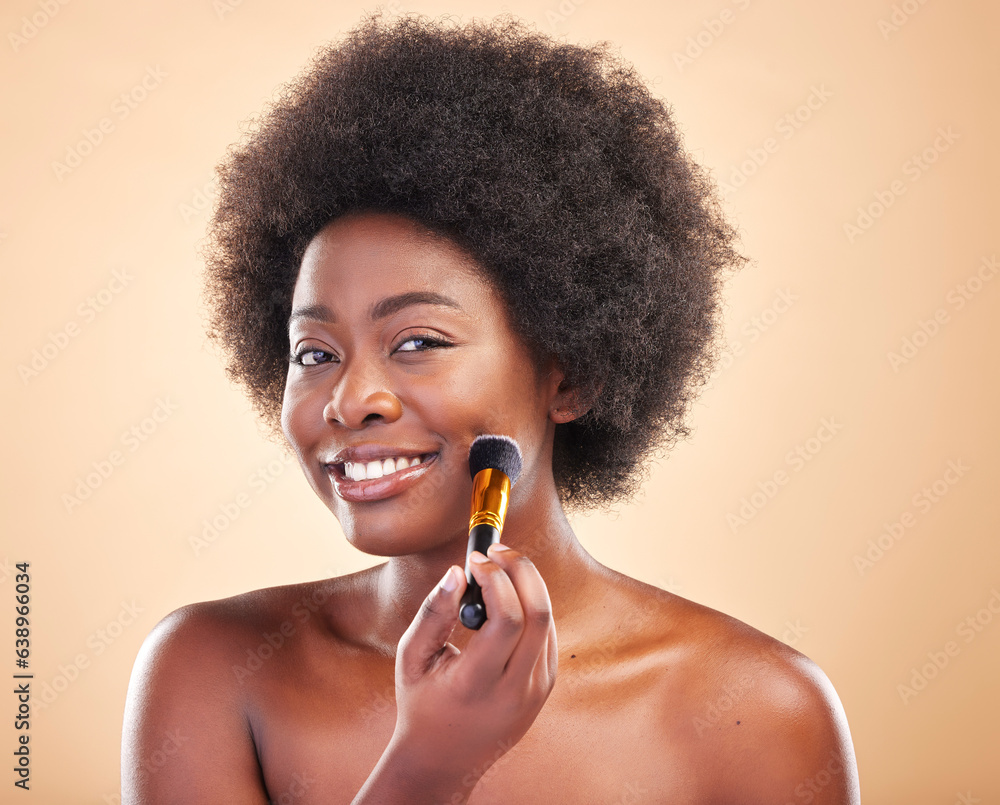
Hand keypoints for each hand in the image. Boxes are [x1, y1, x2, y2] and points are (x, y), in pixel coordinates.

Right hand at [389, 543, 556, 789]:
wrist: (443, 759)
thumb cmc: (421, 704)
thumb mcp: (412, 659)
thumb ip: (433, 613)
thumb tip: (458, 572)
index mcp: (477, 685)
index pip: (508, 620)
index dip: (496, 578)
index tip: (476, 560)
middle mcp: (515, 691)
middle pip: (539, 614)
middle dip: (521, 569)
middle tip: (498, 551)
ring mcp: (535, 693)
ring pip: (547, 622)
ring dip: (528, 585)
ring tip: (499, 568)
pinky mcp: (544, 689)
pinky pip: (547, 636)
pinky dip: (532, 607)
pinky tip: (508, 597)